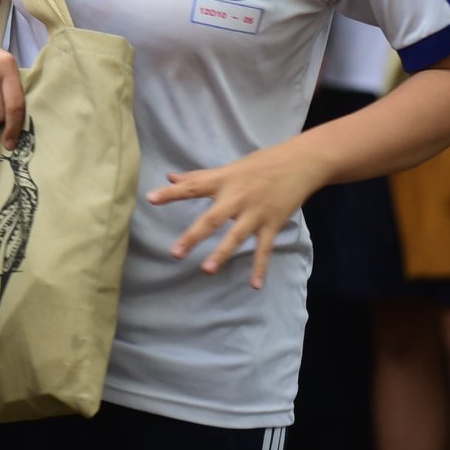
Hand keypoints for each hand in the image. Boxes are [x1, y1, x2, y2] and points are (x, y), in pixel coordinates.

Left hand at [147, 142, 328, 289]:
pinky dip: (260, 267)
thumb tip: (169, 177)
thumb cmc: (260, 164)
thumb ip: (198, 176)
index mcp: (223, 181)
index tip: (150, 199)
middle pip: (212, 218)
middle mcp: (237, 197)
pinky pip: (265, 249)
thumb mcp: (228, 168)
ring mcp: (255, 212)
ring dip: (222, 253)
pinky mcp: (272, 223)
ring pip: (236, 236)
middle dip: (193, 236)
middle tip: (175, 252)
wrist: (299, 163)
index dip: (171, 193)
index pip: (192, 186)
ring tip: (207, 270)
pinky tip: (255, 286)